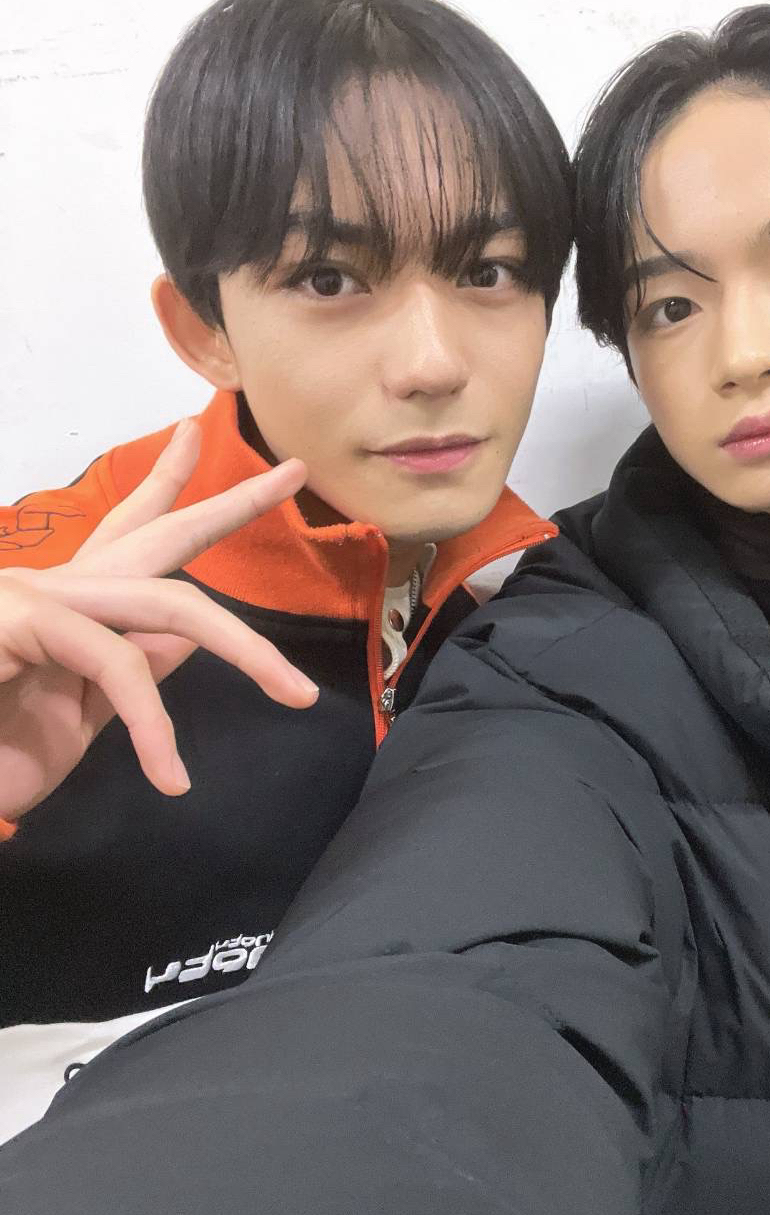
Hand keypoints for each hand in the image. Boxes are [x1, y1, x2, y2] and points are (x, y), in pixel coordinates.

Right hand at [0, 419, 318, 823]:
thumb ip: (130, 670)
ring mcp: (36, 598)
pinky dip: (153, 727)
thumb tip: (183, 641)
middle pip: (160, 532)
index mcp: (74, 607)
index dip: (168, 486)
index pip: (132, 533)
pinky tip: (168, 776)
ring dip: (247, 648)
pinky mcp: (19, 621)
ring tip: (297, 694)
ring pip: (170, 605)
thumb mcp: (81, 716)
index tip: (196, 438)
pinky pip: (119, 666)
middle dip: (233, 504)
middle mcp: (58, 587)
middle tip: (296, 471)